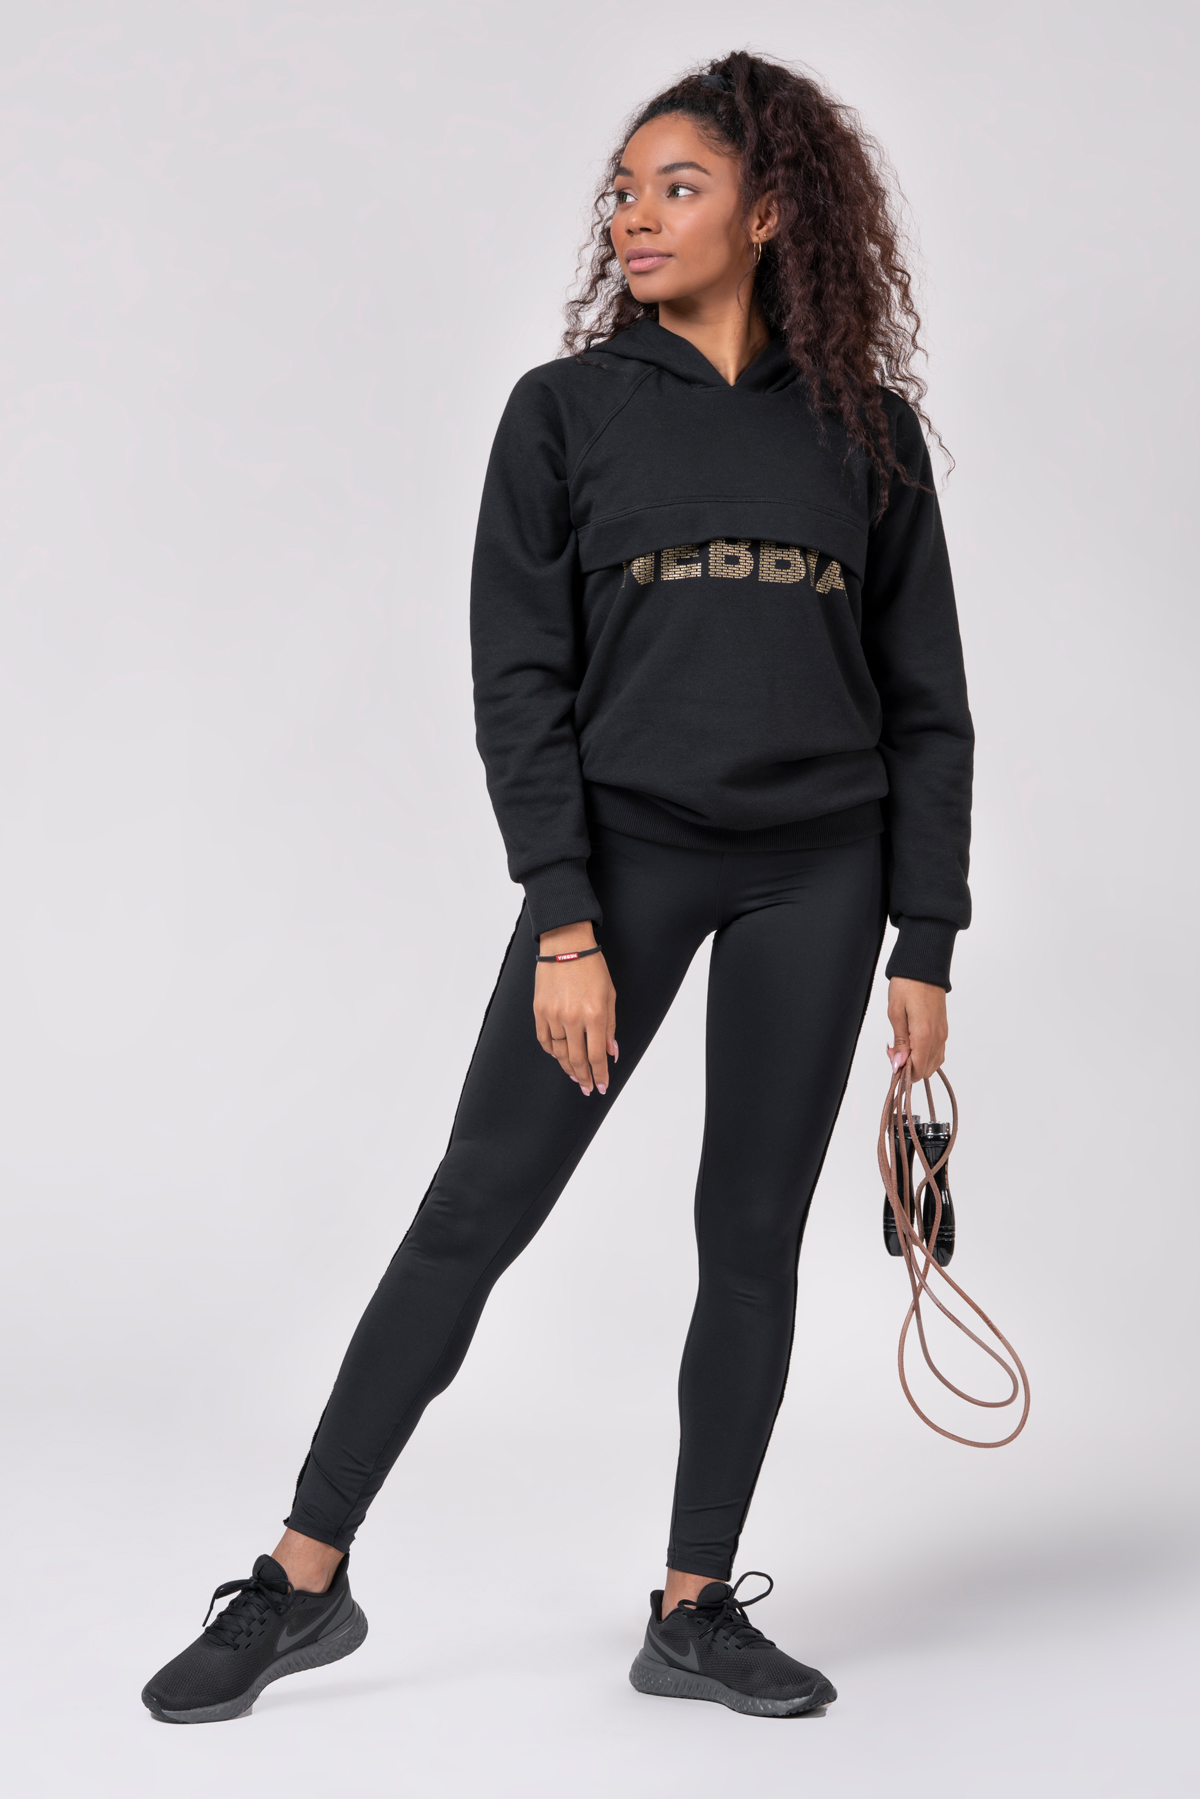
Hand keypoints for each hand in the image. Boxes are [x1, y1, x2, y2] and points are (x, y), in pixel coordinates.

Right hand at [534, 924, 617, 1095]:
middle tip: (586, 1087)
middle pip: (577, 1059)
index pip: (597, 1056)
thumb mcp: (609, 995)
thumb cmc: (591, 967)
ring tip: (574, 1075)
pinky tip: (559, 1056)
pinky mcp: (539, 1011)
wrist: (565, 946)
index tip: (601, 1086)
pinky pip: (544, 1039)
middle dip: (583, 1077)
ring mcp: (553, 1015)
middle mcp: (573, 1018)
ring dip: (568, 1067)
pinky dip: (552, 1051)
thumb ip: (610, 1027)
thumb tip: (611, 1053)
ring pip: (559, 1053)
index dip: (600, 1075)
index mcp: (594, 1014)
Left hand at [886, 977, 947, 1080]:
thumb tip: (898, 1064)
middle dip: (909, 1067)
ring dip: (917, 1061)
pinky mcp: (943, 1029)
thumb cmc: (907, 985)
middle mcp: (938, 1037)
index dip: (903, 1072)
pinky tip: (912, 1043)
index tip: (891, 1059)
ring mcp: (943, 1034)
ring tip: (901, 1045)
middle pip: (926, 1070)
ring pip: (933, 1063)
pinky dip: (924, 1054)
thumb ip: (899, 1042)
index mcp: (925, 1035)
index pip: (918, 1070)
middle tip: (894, 1050)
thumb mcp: (895, 1013)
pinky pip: (937, 1052)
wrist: (923, 966)